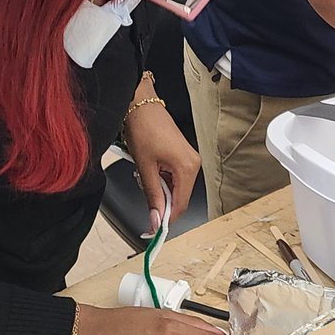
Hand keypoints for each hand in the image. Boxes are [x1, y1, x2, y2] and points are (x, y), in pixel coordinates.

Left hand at [123, 96, 200, 232]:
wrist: (141, 105)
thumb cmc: (144, 128)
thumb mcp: (145, 167)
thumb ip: (152, 196)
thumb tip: (156, 220)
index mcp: (188, 167)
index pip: (180, 205)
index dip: (166, 220)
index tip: (153, 229)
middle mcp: (193, 163)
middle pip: (179, 198)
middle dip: (161, 203)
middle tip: (144, 201)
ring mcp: (189, 159)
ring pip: (175, 188)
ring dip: (160, 190)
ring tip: (145, 175)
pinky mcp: (182, 156)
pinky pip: (174, 177)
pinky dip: (161, 180)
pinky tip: (150, 170)